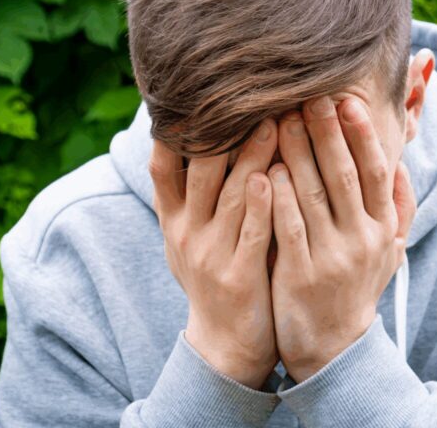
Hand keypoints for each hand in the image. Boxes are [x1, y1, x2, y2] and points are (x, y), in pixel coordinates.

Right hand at [148, 119, 279, 389]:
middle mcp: (187, 233)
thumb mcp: (189, 237)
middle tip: (248, 95)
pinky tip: (272, 178)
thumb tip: (183, 141)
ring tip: (273, 121)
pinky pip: (251, 234)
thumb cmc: (215, 276)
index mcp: (174, 220)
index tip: (192, 93)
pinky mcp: (238, 277)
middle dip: (225, 131)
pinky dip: (260, 205)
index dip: (173, 130)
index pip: (163, 167)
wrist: (226, 343)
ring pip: (231, 195)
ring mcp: (211, 255)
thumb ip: (189, 194)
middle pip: (200, 171)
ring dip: (252, 156)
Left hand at [267, 95, 416, 381]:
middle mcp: (362, 240)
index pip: (375, 172)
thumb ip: (396, 207)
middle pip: (344, 176)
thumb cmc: (356, 287)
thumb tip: (399, 163)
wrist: (334, 348)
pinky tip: (266, 168)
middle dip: (327, 132)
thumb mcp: (388, 251)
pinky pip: (288, 228)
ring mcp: (331, 258)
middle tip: (309, 95)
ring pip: (314, 196)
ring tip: (282, 119)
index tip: (347, 100)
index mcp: (382, 229)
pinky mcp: (300, 275)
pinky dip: (278, 197)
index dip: (363, 134)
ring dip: (298, 154)